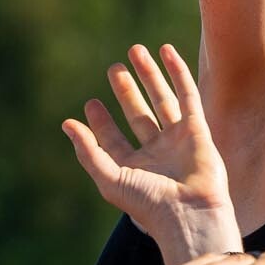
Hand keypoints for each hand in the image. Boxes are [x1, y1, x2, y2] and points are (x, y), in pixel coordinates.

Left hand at [63, 44, 237, 264]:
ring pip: (162, 101)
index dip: (101, 121)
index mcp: (133, 167)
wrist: (190, 212)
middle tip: (115, 69)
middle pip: (139, 114)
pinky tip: (167, 53)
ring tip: (136, 51)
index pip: (113, 138)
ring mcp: (178, 140)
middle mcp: (156, 152)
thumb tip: (67, 124)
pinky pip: (187, 96)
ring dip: (150, 76)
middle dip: (127, 91)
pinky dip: (178, 73)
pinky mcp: (198, 130)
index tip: (91, 104)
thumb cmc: (149, 203)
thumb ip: (88, 152)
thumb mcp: (110, 179)